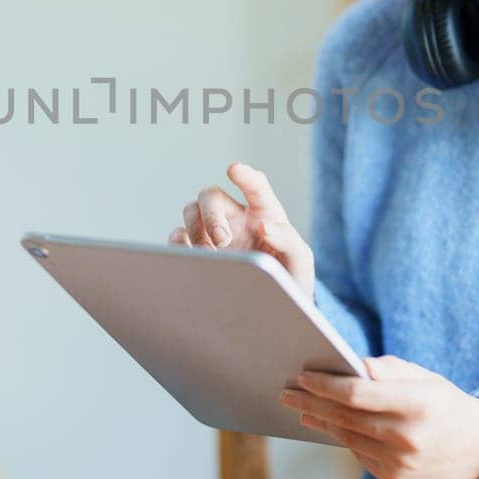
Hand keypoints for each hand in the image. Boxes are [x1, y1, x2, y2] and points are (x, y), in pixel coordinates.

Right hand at [167, 161, 315, 300]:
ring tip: (209, 254)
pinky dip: (179, 243)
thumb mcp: (300, 260)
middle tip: (222, 240)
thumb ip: (289, 240)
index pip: (255, 187)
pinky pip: (178, 238)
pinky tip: (191, 255)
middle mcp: (235, 218)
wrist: (273, 309)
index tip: (233, 169)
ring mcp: (213, 234)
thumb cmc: (289, 277)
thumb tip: (266, 226)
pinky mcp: (197, 252)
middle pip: (211, 196)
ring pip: (191, 211)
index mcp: (263, 213)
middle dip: (212, 214)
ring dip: (196, 229)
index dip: (245, 176)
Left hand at [279, 355, 478, 478]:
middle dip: (311, 403)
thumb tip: (350, 367)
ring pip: (347, 438)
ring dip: (321, 422)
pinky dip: (345, 438)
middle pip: (344, 417)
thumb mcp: (424, 377)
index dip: (324, 385)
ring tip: (302, 408)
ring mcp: (400, 463)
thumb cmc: (445, 404)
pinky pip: (359, 454)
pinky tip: (331, 425)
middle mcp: (407, 437)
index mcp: (416, 404)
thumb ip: (386, 370)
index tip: (303, 376)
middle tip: (287, 393)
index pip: (356, 394)